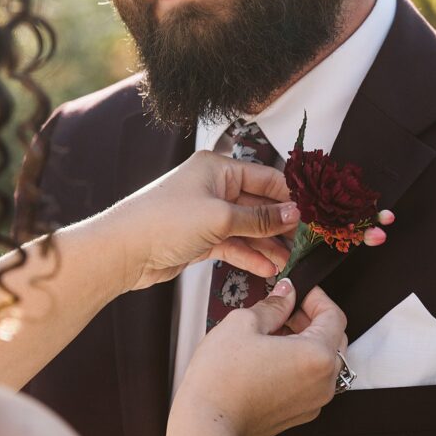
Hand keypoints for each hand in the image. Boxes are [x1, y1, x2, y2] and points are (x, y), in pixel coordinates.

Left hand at [109, 150, 299, 291]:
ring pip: (247, 228)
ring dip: (267, 244)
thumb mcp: (219, 217)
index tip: (313, 214)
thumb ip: (259, 218)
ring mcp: (206, 214)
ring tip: (289, 261)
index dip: (290, 196)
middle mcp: (212, 187)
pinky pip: (233, 244)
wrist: (123, 250)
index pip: (266, 177)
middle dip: (281, 224)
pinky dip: (249, 255)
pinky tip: (267, 268)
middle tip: (305, 242)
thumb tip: (293, 214)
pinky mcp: (199, 238)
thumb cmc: (162, 221)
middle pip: (258, 204)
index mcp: (217, 168)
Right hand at [174, 280, 346, 435]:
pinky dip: (298, 364)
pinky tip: (269, 357)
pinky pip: (310, 381)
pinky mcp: (298, 415)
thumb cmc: (221, 378)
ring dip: (305, 341)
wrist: (207, 426)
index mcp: (317, 356)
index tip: (297, 291)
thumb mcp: (243, 324)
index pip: (334, 316)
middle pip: (333, 339)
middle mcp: (324, 382)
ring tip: (272, 333)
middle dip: (311, 319)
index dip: (316, 297)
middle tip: (284, 308)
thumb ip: (273, 305)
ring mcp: (313, 402)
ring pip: (322, 362)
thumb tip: (286, 294)